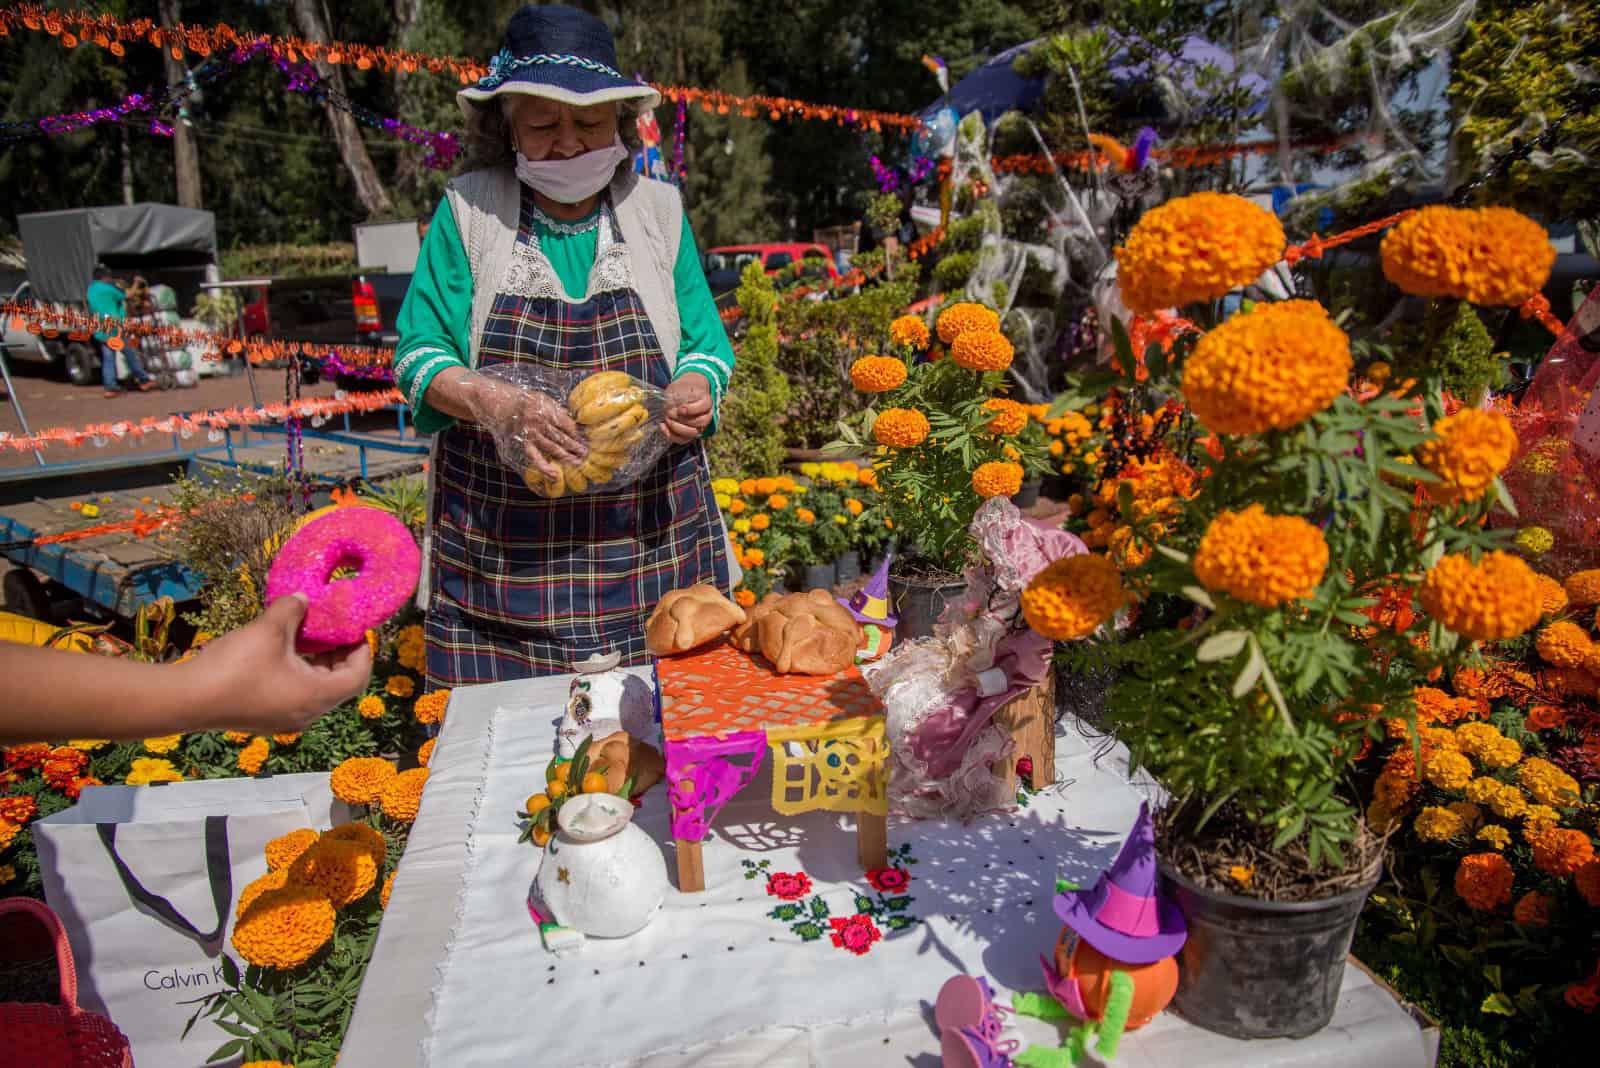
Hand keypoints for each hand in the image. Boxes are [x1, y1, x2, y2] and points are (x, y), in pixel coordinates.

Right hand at [188, 595, 373, 733]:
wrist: (186, 699)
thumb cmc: (234, 666)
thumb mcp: (268, 630)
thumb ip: (292, 610)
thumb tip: (303, 597)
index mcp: (316, 697)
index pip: (358, 676)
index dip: (362, 651)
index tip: (356, 629)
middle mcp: (306, 715)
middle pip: (338, 685)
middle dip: (339, 655)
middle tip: (334, 628)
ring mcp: (284, 720)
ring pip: (315, 691)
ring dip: (316, 664)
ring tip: (309, 635)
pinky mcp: (265, 719)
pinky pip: (294, 696)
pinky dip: (298, 674)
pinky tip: (283, 651)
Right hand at [472, 374, 586, 480]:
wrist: (500, 402)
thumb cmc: (523, 399)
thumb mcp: (542, 398)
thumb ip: (557, 410)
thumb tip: (572, 422)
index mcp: (546, 410)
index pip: (567, 425)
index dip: (577, 434)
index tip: (585, 440)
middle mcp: (539, 422)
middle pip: (561, 437)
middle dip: (575, 447)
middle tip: (586, 454)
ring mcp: (531, 434)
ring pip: (552, 448)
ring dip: (566, 456)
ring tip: (577, 463)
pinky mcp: (523, 442)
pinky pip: (535, 457)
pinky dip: (545, 467)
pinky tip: (554, 475)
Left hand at [663, 373, 712, 443]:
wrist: (684, 394)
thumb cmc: (682, 390)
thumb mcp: (678, 388)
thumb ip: (675, 396)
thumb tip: (669, 407)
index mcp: (706, 401)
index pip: (704, 406)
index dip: (692, 409)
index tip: (680, 409)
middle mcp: (706, 415)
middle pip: (700, 422)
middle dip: (683, 419)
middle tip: (669, 413)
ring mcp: (700, 426)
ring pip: (693, 433)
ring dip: (677, 428)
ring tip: (667, 420)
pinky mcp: (690, 434)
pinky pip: (683, 439)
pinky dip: (671, 435)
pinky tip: (662, 426)